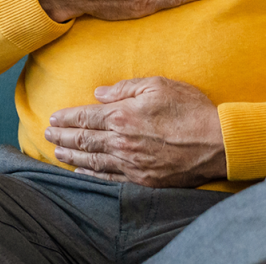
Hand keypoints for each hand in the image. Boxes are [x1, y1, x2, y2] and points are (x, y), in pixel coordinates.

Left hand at [44, 77, 227, 187]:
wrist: (219, 143)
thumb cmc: (191, 109)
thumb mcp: (158, 85)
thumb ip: (125, 88)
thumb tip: (99, 93)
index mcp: (123, 116)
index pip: (85, 117)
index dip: (66, 119)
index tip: (52, 118)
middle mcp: (122, 142)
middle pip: (83, 140)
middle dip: (61, 137)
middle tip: (46, 135)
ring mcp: (131, 163)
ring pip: (92, 161)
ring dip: (71, 157)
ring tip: (57, 153)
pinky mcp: (143, 179)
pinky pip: (110, 178)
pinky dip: (92, 175)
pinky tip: (81, 172)